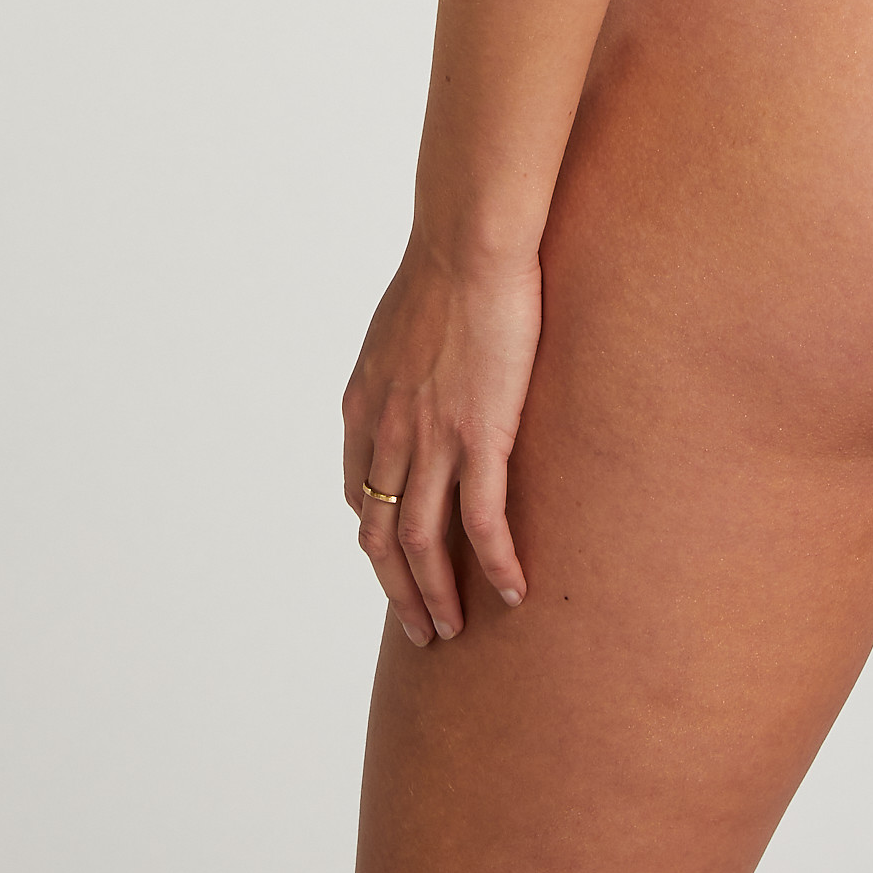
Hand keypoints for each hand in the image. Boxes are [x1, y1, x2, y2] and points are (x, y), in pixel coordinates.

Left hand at [342, 235, 541, 646]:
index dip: (379, 535)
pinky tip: (512, 589)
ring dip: (434, 596)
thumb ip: (401, 365)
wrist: (468, 243)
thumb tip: (418, 374)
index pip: (360, 493)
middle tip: (421, 628)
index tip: (400, 558)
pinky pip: (482, 521)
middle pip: (380, 537)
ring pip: (421, 543)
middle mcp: (386, 433)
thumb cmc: (445, 268)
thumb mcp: (399, 326)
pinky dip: (493, 564)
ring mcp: (430, 439)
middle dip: (397, 591)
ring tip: (453, 629)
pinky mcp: (480, 436)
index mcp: (364, 407)